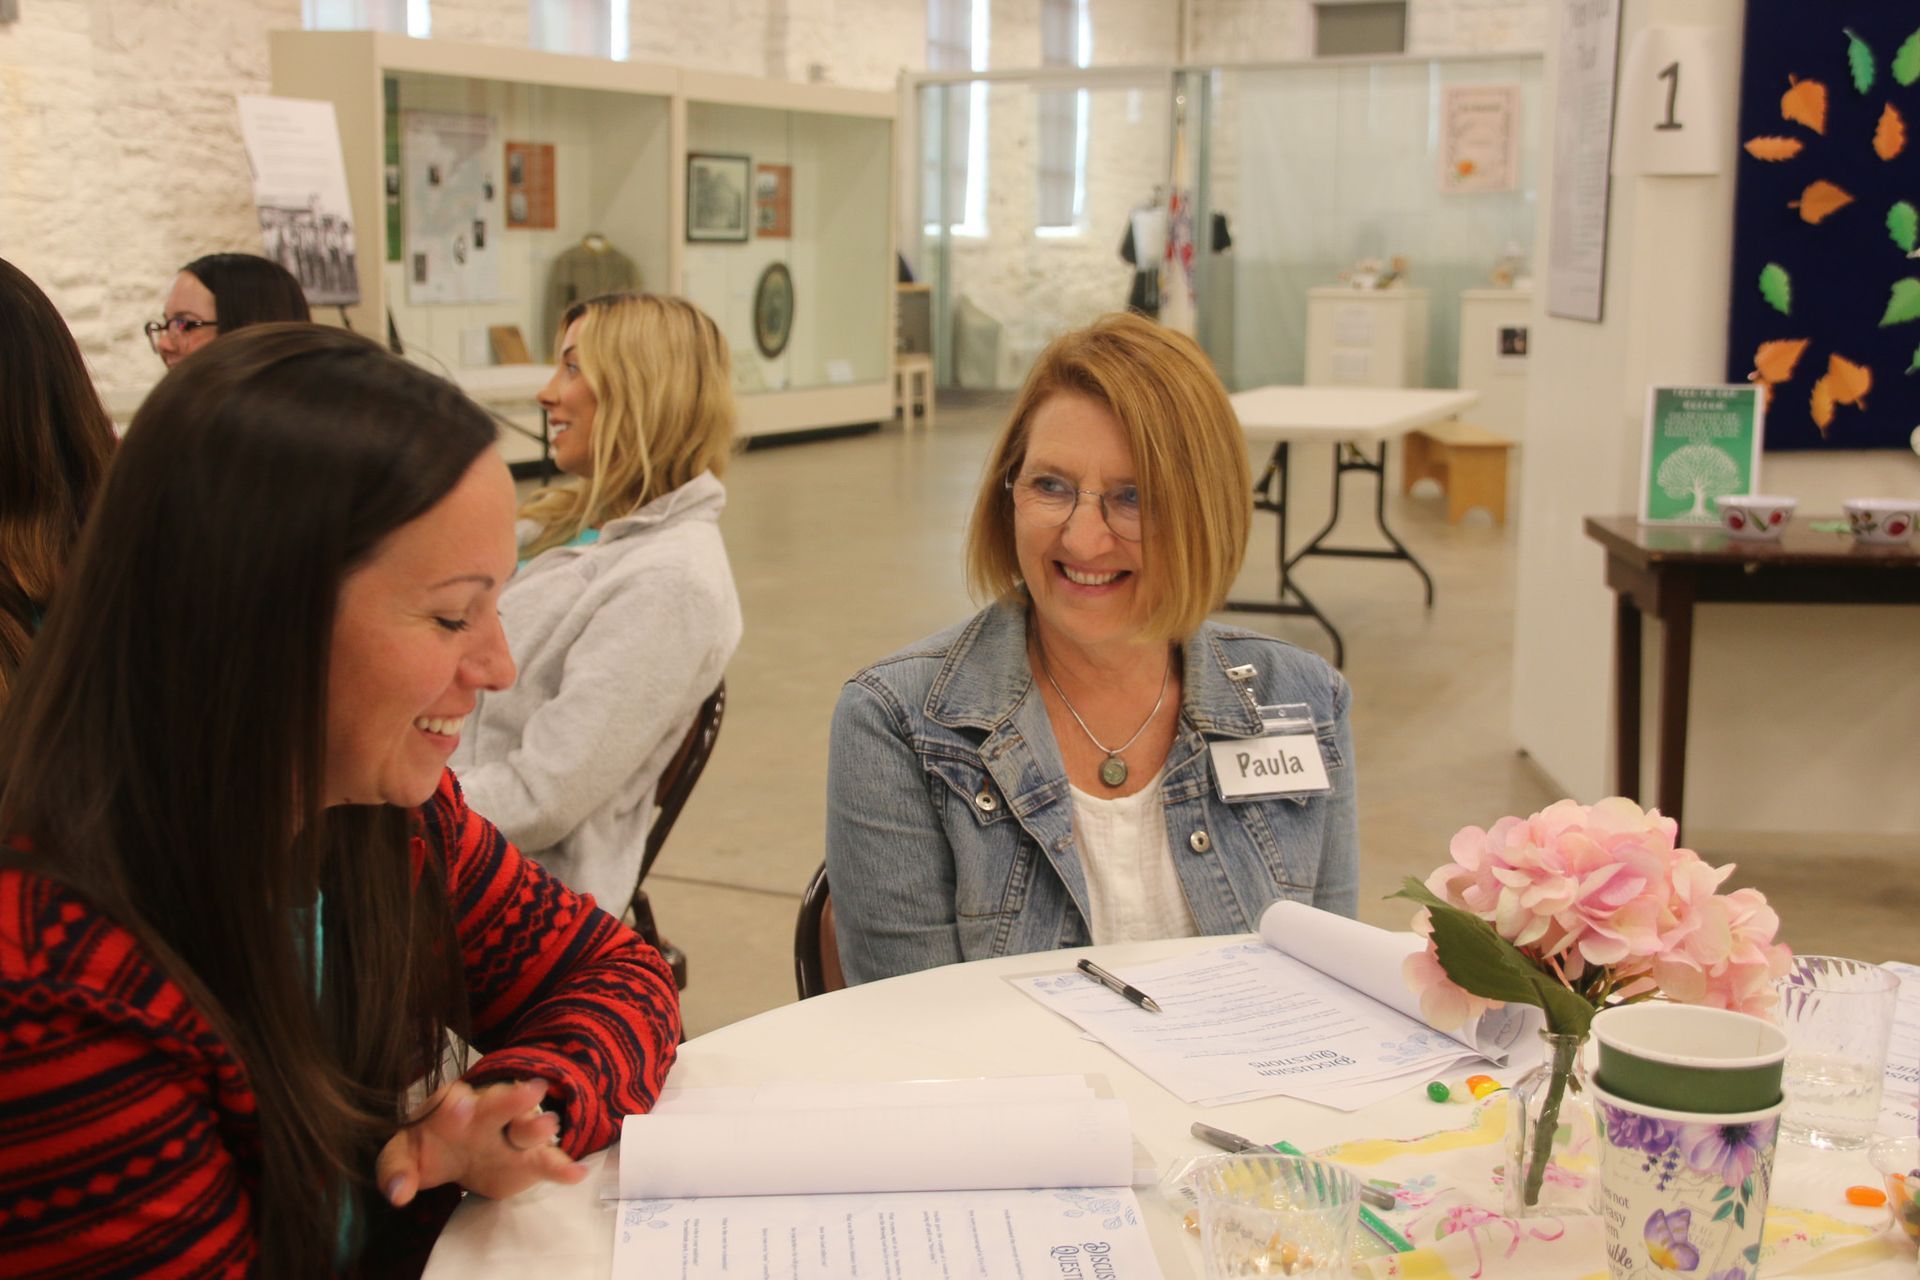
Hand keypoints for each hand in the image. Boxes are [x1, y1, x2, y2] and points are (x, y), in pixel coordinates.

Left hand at [376, 1078, 587, 1205]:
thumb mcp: (403, 1156)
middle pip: (500, 1103)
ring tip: (549, 1127)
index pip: (452, 1100)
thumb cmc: (430, 1146)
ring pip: (529, 1126)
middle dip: (512, 1098)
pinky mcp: (529, 1159)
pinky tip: (576, 1174)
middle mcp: (487, 1112)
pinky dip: (562, 1167)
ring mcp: (512, 1134)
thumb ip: (395, 1173)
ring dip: (538, 1126)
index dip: (455, 1105)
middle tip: (529, 1091)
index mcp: (450, 1105)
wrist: (460, 1151)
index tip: (460, 1108)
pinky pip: (548, 1161)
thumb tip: (397, 1194)